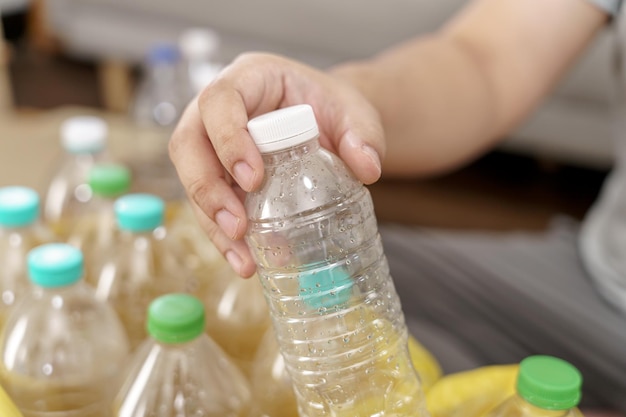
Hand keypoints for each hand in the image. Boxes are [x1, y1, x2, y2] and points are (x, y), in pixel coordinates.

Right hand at [169, 52, 384, 276]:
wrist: (326, 124)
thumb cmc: (331, 108)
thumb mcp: (354, 112)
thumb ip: (363, 134)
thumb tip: (367, 169)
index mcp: (248, 78)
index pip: (219, 100)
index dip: (227, 139)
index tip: (252, 179)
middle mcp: (217, 111)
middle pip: (188, 144)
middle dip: (207, 190)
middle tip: (238, 226)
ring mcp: (211, 145)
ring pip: (191, 180)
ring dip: (212, 223)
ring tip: (243, 258)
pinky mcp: (217, 176)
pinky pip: (208, 206)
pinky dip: (224, 237)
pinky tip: (245, 260)